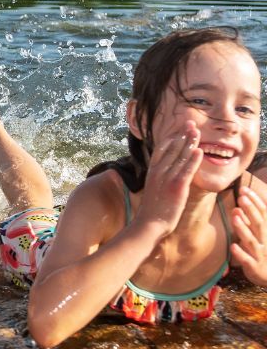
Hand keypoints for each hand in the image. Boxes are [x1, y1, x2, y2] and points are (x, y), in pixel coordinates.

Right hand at [135, 122, 202, 237]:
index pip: (162, 149)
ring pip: (180, 157)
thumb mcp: (152, 188)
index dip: (172, 137)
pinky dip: (193, 160)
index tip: (180, 128)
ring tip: (197, 131)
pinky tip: (199, 151)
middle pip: (171, 149)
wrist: (148, 224)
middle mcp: (158, 172)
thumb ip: (159, 177)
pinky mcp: (176, 187)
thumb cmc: (152, 210)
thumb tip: (164, 171)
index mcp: (152, 171)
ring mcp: (167, 179)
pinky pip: (186, 171)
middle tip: (190, 123)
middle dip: (182, 135)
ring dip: (189, 143)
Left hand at [231, 186, 266, 282]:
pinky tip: (233, 246)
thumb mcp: (261, 235)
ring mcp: (260, 254)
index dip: (255, 201)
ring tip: (235, 216)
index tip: (244, 189)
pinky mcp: (254, 266)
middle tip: (241, 198)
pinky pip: (247, 260)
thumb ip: (252, 221)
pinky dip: (240, 253)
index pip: (263, 213)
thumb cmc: (263, 252)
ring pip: (251, 240)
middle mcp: (265, 240)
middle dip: (250, 210)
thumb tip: (241, 205)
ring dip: (243, 228)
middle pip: (259, 224)